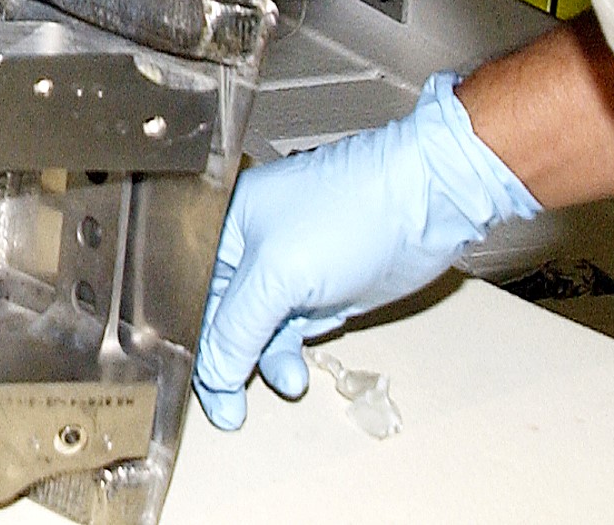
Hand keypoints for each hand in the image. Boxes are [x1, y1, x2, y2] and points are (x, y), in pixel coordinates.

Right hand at [194, 71, 538, 429]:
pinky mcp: (316, 289)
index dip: (190, 339)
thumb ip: (237, 327)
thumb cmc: (351, 211)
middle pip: (217, 315)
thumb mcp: (279, 274)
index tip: (200, 387)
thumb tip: (213, 374)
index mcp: (222, 223)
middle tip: (230, 410)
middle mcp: (247, 245)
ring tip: (288, 381)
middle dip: (226, 360)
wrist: (426, 204)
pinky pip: (286, 331)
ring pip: (254, 330)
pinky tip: (298, 370)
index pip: (187, 292)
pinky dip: (288, 353)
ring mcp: (283, 269)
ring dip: (264, 362)